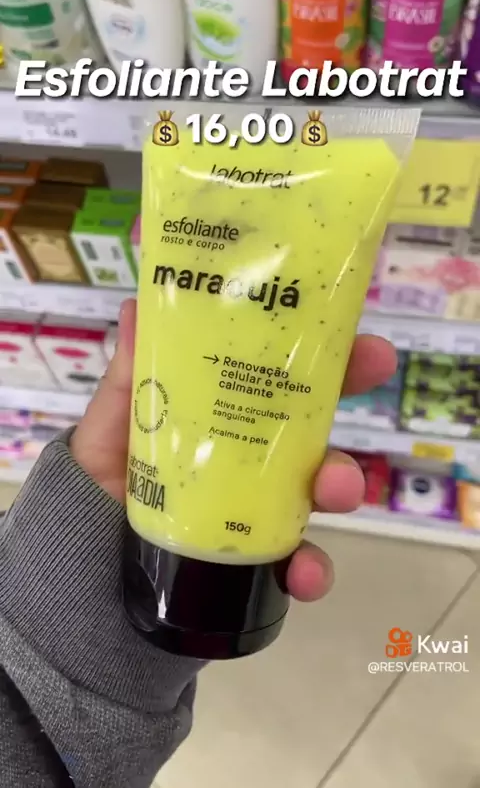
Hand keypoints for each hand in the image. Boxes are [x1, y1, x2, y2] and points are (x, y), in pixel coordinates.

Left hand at [71, 299, 395, 603]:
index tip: (363, 342)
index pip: (287, 378)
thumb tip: (133, 305)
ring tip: (335, 488)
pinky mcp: (262, 564)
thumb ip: (128, 376)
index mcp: (229, 415)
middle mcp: (257, 458)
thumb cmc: (102, 482)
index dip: (330, 357)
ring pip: (322, 493)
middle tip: (376, 376)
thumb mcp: (113, 424)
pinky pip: (299, 567)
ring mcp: (266, 510)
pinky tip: (302, 572)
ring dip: (342, 484)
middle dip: (352, 394)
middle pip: (319, 427)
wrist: (87, 562)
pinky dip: (311, 571)